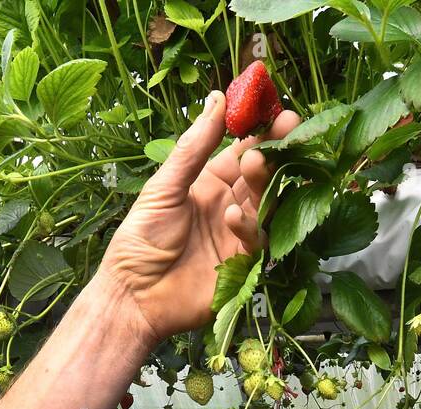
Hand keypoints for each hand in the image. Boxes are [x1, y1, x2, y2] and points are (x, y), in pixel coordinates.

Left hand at [99, 91, 300, 344]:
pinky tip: (231, 217)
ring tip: (255, 164)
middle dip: (274, 150)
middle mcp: (227, 205)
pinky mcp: (242, 264)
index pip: (241, 150)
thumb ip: (193, 148)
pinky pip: (256, 239)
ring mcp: (237, 234)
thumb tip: (216, 99)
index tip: (278, 110)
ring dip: (263, 182)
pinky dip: (247, 225)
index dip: (260, 131)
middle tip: (286, 128)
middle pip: (260, 174)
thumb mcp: (164, 187)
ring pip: (265, 202)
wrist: (134, 296)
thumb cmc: (140, 240)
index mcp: (207, 183)